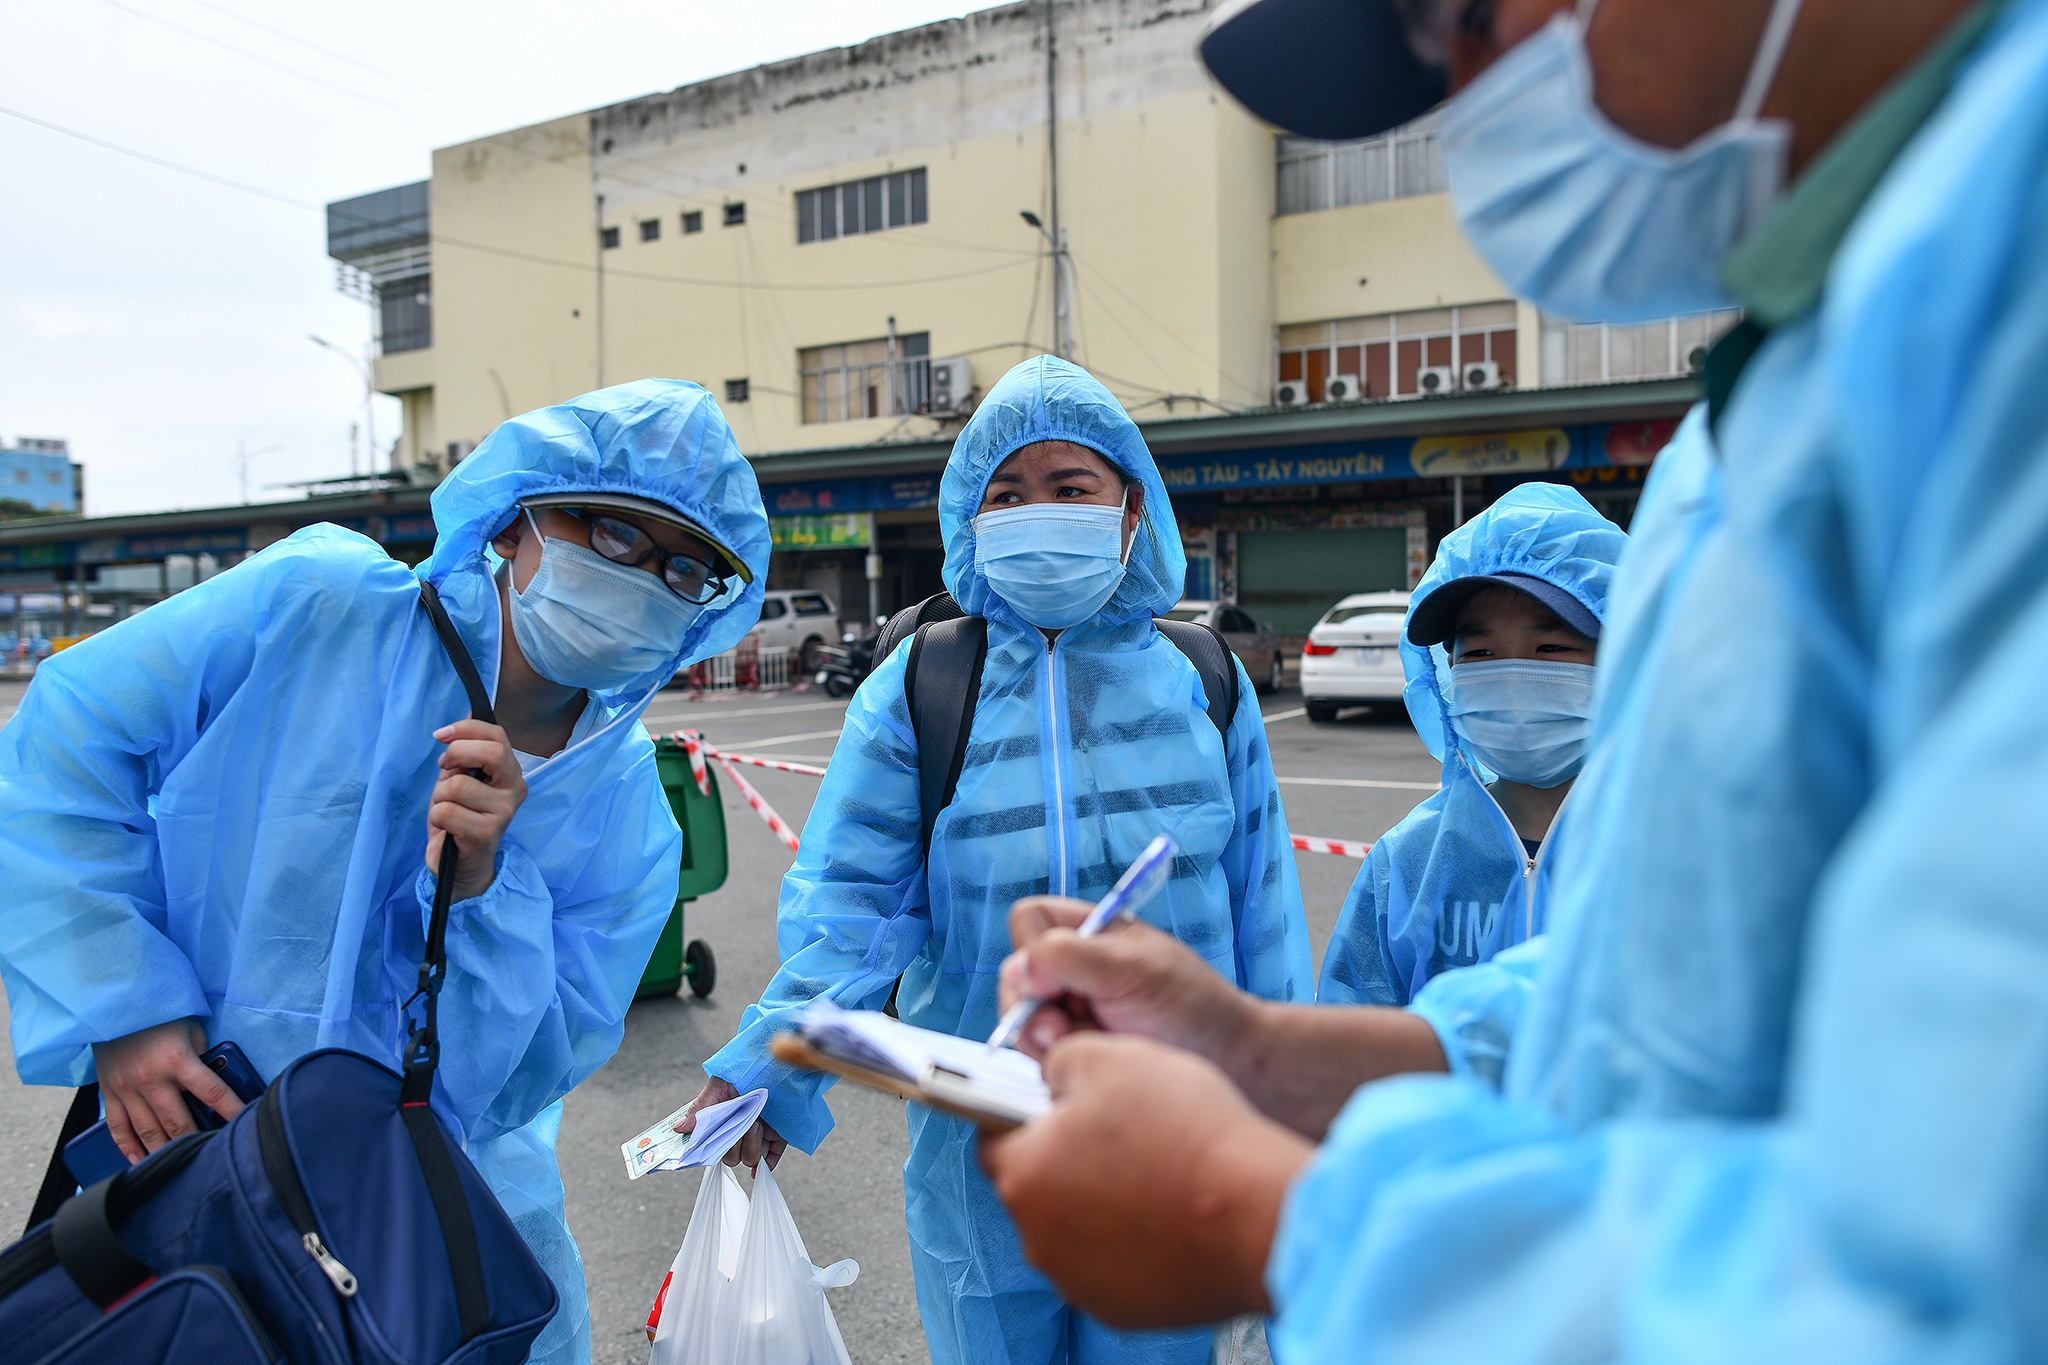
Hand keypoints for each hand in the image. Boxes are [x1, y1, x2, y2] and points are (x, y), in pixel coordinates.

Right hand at [91, 1019, 245, 1162]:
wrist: (115, 1004)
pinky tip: (140, 1160)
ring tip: (180, 1164)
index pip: (213, 1093)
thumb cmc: (160, 1016)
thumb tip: (213, 1085)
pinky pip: (118, 1128)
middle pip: (178, 1122)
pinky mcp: (109, 1093)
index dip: (231, 1112)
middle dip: (196, 1141)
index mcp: (178, 1060)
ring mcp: (127, 1089)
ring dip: (165, 1151)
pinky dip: (129, 1147)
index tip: (244, 1126)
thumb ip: (202, 1058)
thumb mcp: (191, 1030)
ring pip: (148, 1132)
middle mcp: (151, 1079)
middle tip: (210, 1154)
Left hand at [425, 719, 525, 901]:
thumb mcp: (461, 778)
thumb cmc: (460, 818)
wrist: (460, 866)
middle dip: (456, 756)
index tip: (441, 736)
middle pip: (491, 753)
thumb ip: (467, 749)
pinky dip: (437, 817)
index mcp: (510, 773)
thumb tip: (470, 709)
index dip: (465, 729)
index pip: (497, 736)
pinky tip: (447, 827)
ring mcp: (503, 813)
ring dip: (439, 796)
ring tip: (447, 810)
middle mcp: (514, 790)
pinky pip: (446, 811)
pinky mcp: (485, 834)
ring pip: (457, 785)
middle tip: (445, 770)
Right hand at [676, 1076, 786, 1170]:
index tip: (714, 1142)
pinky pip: (770, 1160)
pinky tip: (762, 1163)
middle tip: (742, 1123)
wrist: (768, 1065)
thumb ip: (699, 1109)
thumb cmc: (740, 1075)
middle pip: (731, 1158)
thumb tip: (677, 1128)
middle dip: (735, 1143)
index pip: (712, 1149)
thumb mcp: (717, 1088)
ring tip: (757, 1123)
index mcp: (722, 1125)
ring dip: (752, 1144)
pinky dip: (766, 1163)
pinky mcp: (776, 1139)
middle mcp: (739, 1134)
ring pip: (749, 1159)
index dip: (712, 1149)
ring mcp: (757, 1138)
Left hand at [979, 1032, 1311, 1327]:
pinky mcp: (1121, 1308)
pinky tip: (1170, 1213)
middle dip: (1068, 1157)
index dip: (1025, 1110)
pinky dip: (1131, 1241)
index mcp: (1024, 1173)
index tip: (1059, 1103)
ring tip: (1155, 1171)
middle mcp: (1038, 1237)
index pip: (993, 1135)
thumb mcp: (1112, 1057)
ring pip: (1074, 1227)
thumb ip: (1060, 1060)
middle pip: (1037, 1184)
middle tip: (1122, 1132)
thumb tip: (1051, 1075)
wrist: (1259, 1212)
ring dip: (1100, 1201)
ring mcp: (1079, 1280)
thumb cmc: (1186, 1133)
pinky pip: (1112, 1264)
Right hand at [1000, 896, 1257, 1064]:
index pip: (1029, 919)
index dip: (1031, 948)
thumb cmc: (1193, 1009)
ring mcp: (1073, 1013)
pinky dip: (1059, 1065)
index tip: (1055, 980)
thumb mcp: (1132, 971)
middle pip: (1015, 977)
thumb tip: (1017, 967)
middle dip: (1033, 1007)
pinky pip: (1041, 1058)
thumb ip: (1070, 958)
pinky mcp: (1077, 1053)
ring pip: (1023, 1022)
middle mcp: (1075, 969)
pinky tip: (1092, 1067)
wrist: (1231, 1068)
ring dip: (1048, 1040)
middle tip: (1061, 1029)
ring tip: (1090, 1048)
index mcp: (1091, 932)